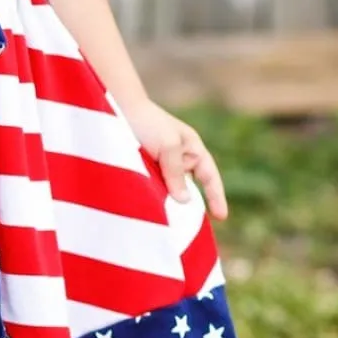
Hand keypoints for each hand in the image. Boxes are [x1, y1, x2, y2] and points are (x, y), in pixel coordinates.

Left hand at [123, 98, 227, 220]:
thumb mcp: (168, 145)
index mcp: (191, 149)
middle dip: (191, 207)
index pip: (209, 176)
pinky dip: (154, 199)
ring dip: (169, 205)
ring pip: (169, 191)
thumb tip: (185, 201)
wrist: (115, 108)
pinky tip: (151, 212)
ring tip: (171, 226)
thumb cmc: (148, 122)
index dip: (216, 196)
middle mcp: (178, 158)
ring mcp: (159, 165)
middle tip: (192, 229)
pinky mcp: (142, 170)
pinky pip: (153, 189)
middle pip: (189, 188)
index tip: (221, 217)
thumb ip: (176, 173)